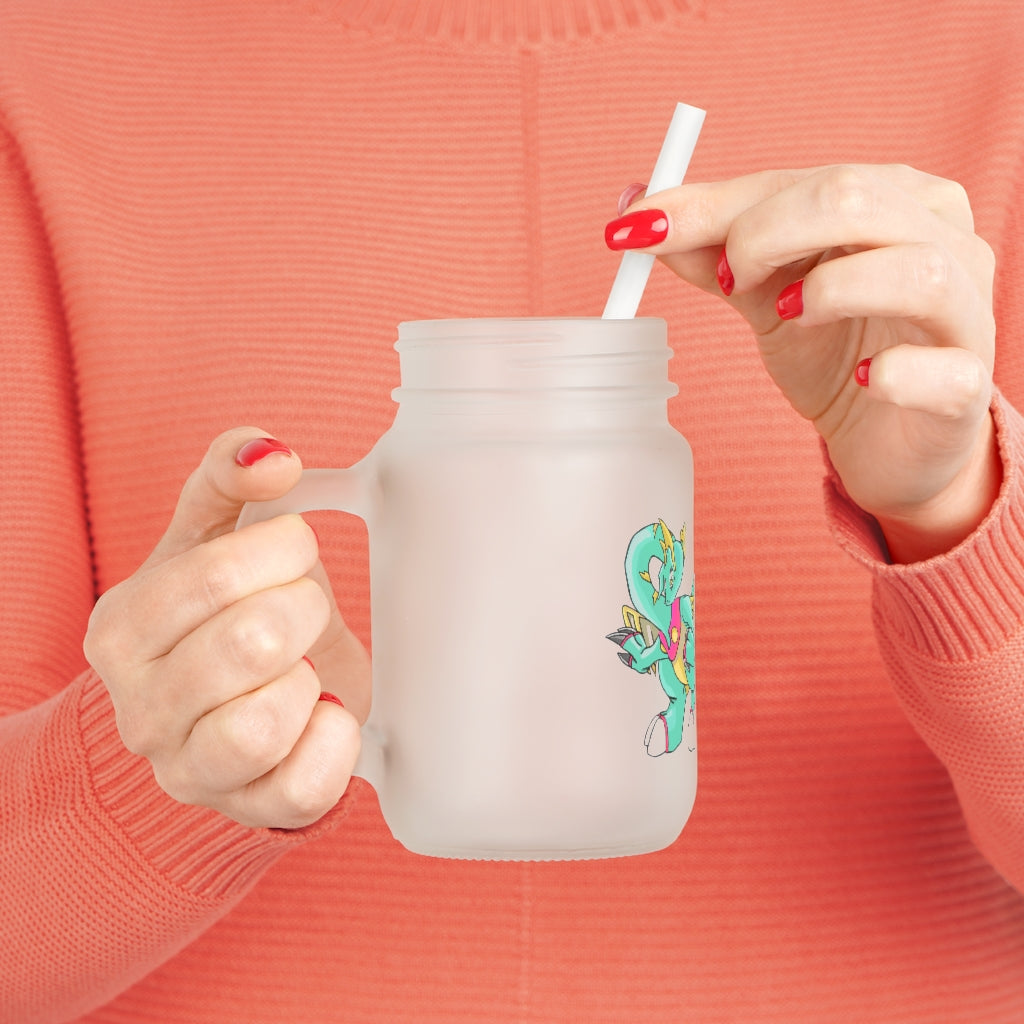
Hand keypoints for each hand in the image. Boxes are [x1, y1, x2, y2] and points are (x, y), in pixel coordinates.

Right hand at [84, 428, 369, 828]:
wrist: (231, 704)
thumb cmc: (223, 613)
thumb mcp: (213, 535)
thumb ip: (229, 476)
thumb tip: (271, 454)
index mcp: (122, 629)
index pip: (215, 576)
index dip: (282, 550)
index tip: (295, 550)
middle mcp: (140, 709)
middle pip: (251, 643)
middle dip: (304, 609)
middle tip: (304, 609)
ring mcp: (189, 770)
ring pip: (264, 724)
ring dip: (309, 679)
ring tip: (304, 666)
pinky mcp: (248, 809)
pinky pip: (304, 787)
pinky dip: (335, 740)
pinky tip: (324, 711)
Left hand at [607, 165, 999, 561]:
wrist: (886, 439)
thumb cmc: (834, 351)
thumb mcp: (764, 295)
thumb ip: (712, 252)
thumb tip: (637, 212)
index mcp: (893, 199)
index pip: (800, 180)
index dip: (715, 205)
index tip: (639, 229)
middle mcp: (943, 239)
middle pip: (856, 199)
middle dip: (765, 233)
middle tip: (726, 281)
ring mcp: (966, 312)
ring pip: (916, 270)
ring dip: (830, 290)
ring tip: (786, 317)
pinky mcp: (967, 386)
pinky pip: (944, 370)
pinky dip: (896, 373)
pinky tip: (863, 380)